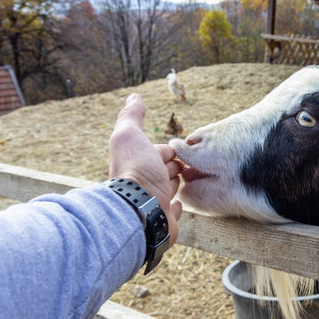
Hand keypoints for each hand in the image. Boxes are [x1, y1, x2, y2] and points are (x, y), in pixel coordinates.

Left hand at [108, 94, 181, 245]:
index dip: (170, 150)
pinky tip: (178, 204)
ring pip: (173, 189)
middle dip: (176, 166)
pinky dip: (177, 206)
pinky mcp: (166, 221)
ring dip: (178, 184)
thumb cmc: (135, 170)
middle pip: (168, 170)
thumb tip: (134, 97)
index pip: (162, 153)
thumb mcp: (130, 136)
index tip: (180, 150)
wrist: (139, 208)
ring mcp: (156, 202)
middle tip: (188, 165)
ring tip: (189, 181)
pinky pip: (174, 211)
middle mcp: (146, 183)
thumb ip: (131, 117)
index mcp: (141, 163)